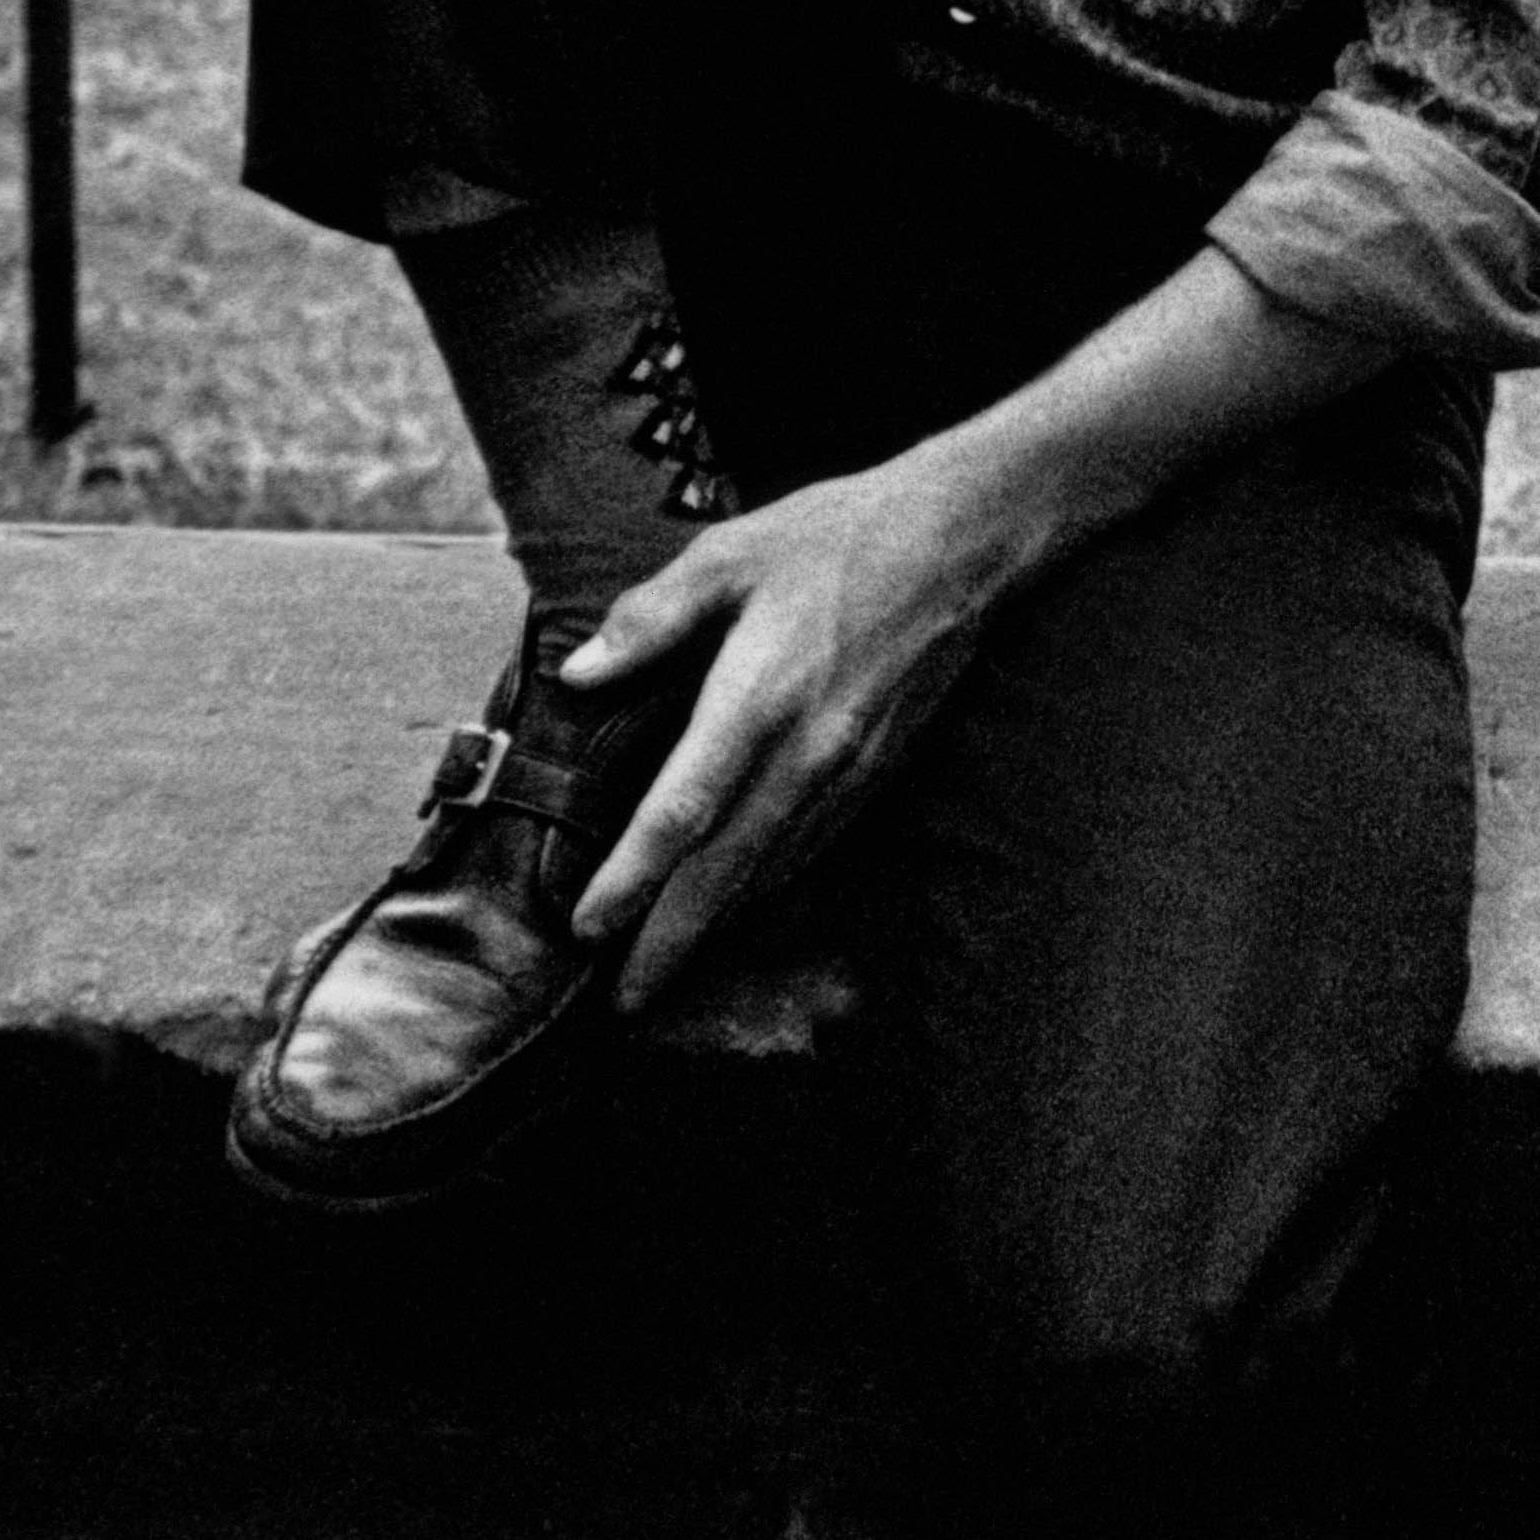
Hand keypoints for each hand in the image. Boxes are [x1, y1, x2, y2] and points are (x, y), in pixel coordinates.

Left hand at [553, 451, 1016, 1003]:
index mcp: (756, 699)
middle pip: (729, 870)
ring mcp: (850, 768)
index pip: (683, 813)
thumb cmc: (837, 537)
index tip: (588, 928)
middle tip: (625, 1002)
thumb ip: (650, 619)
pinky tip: (745, 904)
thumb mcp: (729, 554)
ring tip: (669, 968)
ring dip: (720, 926)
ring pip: (775, 870)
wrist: (959, 541)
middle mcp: (806, 752)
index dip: (632, 880)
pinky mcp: (879, 769)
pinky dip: (771, 887)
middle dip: (673, 942)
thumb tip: (579, 677)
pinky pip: (814, 846)